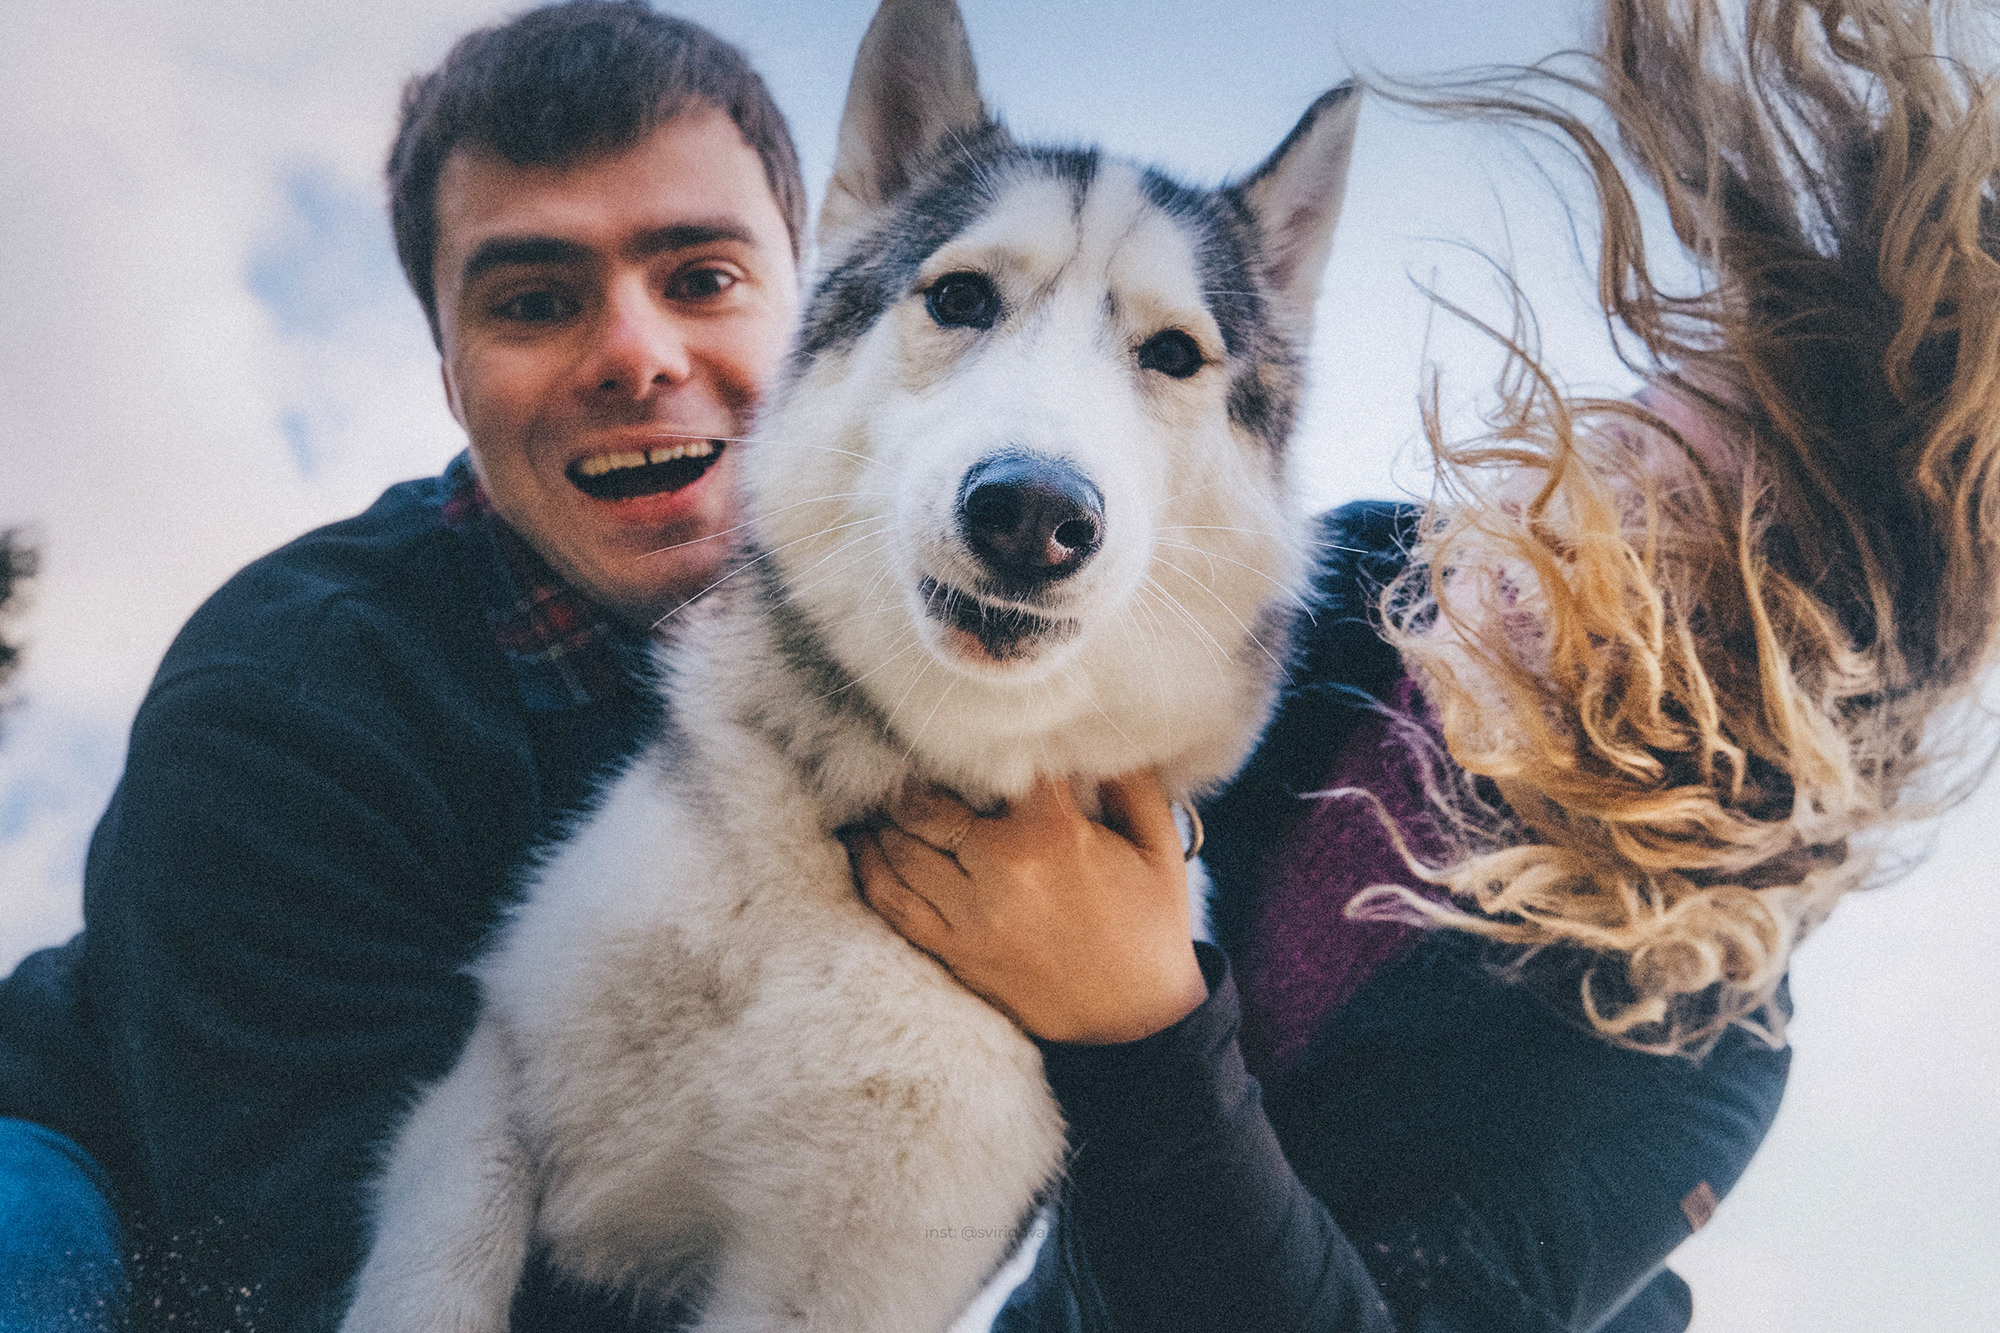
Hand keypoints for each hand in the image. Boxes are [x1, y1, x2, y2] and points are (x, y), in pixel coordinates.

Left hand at [846, 770, 1208, 1044]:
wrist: (1137, 1023)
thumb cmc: (1150, 928)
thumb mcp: (1160, 847)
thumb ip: (1133, 784)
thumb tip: (1097, 737)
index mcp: (1053, 834)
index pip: (998, 768)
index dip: (978, 743)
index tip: (965, 729)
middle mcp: (1002, 871)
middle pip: (929, 808)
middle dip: (912, 781)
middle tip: (902, 760)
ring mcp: (971, 916)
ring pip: (900, 851)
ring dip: (884, 819)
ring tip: (879, 796)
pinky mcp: (954, 952)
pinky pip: (892, 903)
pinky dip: (870, 868)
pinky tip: (862, 844)